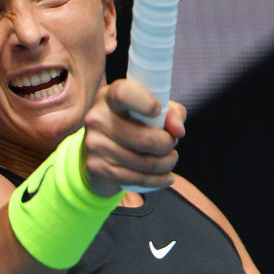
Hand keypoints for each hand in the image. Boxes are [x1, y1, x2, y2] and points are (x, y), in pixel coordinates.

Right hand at [80, 79, 185, 196]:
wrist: (99, 152)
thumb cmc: (131, 124)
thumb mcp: (150, 111)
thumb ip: (171, 112)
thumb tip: (178, 130)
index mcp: (109, 97)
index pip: (123, 94)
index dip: (146, 103)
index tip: (158, 111)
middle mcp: (97, 119)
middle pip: (145, 138)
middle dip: (168, 144)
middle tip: (172, 143)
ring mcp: (95, 145)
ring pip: (146, 162)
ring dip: (167, 163)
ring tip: (171, 159)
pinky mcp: (97, 168)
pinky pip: (137, 178)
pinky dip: (159, 179)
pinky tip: (166, 176)